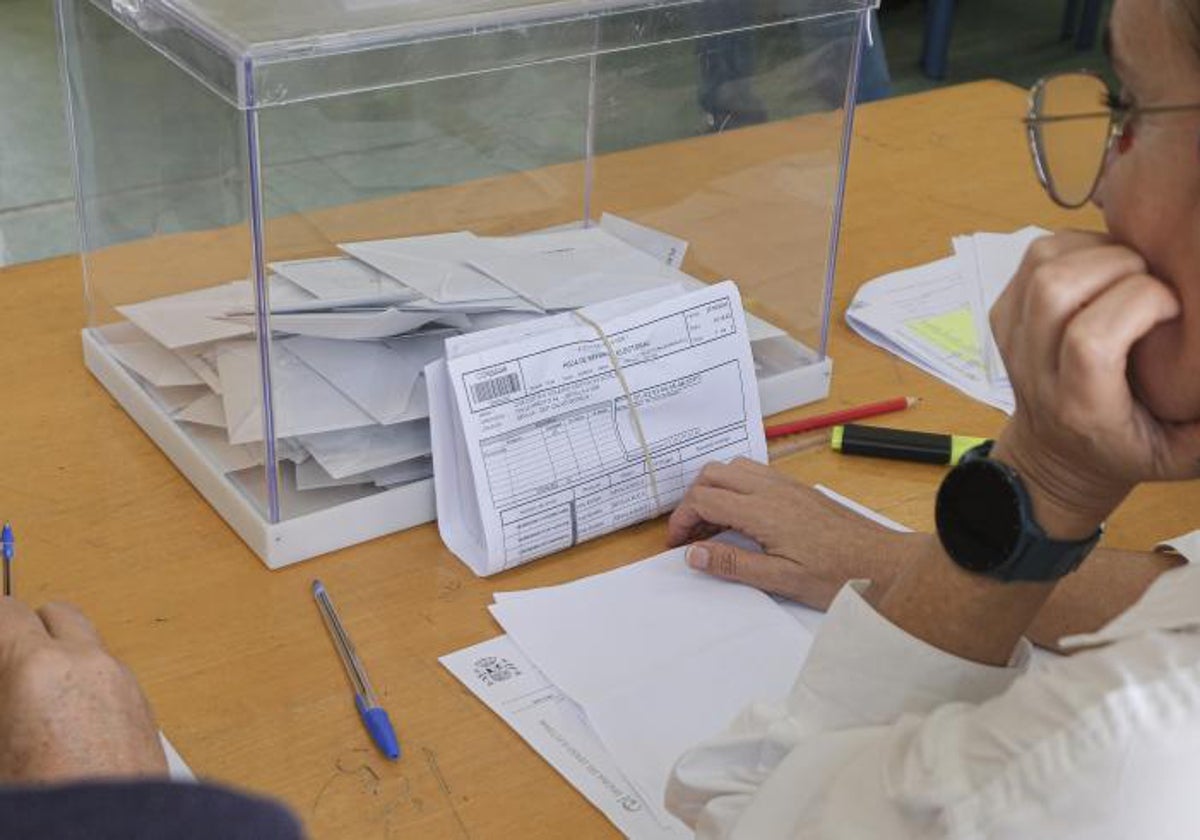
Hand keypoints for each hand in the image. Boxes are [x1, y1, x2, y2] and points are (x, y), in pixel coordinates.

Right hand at [0, 599, 166, 782]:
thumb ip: (2, 696)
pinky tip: (60, 729)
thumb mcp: (1, 749)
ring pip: (86, 646)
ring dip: (57, 660)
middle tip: (3, 673)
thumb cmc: (49, 795)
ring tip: (26, 709)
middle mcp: (91, 666)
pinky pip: (109, 676)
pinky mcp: (145, 709)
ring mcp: (125, 684)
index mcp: (40, 669)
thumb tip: (6, 690)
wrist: (115, 835)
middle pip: (55, 614)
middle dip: (24, 634)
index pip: (6, 612)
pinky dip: (84, 684)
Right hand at [667, 458, 916, 609]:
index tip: (677, 543)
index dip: (681, 519)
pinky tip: (742, 517)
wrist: (884, 563)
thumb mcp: (781, 578)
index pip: (704, 499)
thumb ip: (734, 563)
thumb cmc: (839, 575)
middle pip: (713, 474)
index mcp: (762, 510)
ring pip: (734, 468)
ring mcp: (786, 485)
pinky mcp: (799, 489)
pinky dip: (736, 488)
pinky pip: (755, 473)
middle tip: (690, 534)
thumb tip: (694, 553)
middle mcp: (771, 488)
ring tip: (714, 526)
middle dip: (692, 501)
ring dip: (714, 490)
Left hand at [989, 231, 1199, 536]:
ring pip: (1041, 266)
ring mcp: (1012, 340)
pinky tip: (1103, 268)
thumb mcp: (1179, 457)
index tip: (1172, 306)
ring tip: (1130, 269)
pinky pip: (1032, 259)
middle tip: (1151, 278)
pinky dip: (1072, 247)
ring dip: (1093, 250)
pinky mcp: (1003, 316)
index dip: (1139, 303)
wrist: (1055, 457)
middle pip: (1056, 289)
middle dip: (1116, 265)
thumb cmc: (1125, 451)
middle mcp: (1037, 370)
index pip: (1091, 339)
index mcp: (1081, 406)